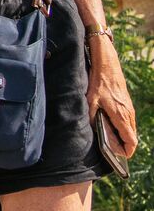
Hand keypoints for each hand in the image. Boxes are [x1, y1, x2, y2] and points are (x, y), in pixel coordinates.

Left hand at [87, 37, 138, 155]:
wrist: (108, 66)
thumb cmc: (99, 83)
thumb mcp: (90, 101)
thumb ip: (91, 117)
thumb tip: (92, 130)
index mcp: (121, 115)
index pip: (131, 140)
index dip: (127, 150)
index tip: (120, 155)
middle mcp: (129, 114)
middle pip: (132, 136)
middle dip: (124, 145)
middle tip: (113, 149)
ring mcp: (130, 109)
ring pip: (131, 128)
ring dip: (124, 136)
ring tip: (111, 139)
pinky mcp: (128, 104)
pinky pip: (129, 120)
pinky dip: (123, 127)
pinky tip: (111, 125)